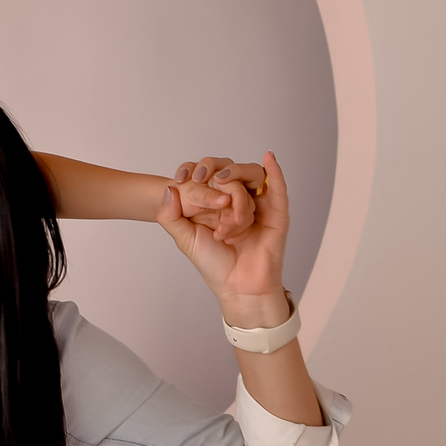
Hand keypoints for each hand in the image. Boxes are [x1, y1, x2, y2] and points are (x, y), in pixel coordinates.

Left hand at [158, 150, 291, 325]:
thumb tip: (167, 188)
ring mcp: (258, 206)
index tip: (181, 177)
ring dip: (235, 186)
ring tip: (225, 190)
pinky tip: (269, 158)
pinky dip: (275, 171)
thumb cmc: (214, 265)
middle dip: (217, 174)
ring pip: (251, 179)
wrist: (237, 286)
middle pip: (232, 173)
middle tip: (204, 179)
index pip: (209, 176)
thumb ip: (171, 215)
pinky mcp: (276, 214)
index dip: (196, 170)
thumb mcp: (185, 238)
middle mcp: (238, 201)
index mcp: (217, 204)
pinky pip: (278, 188)